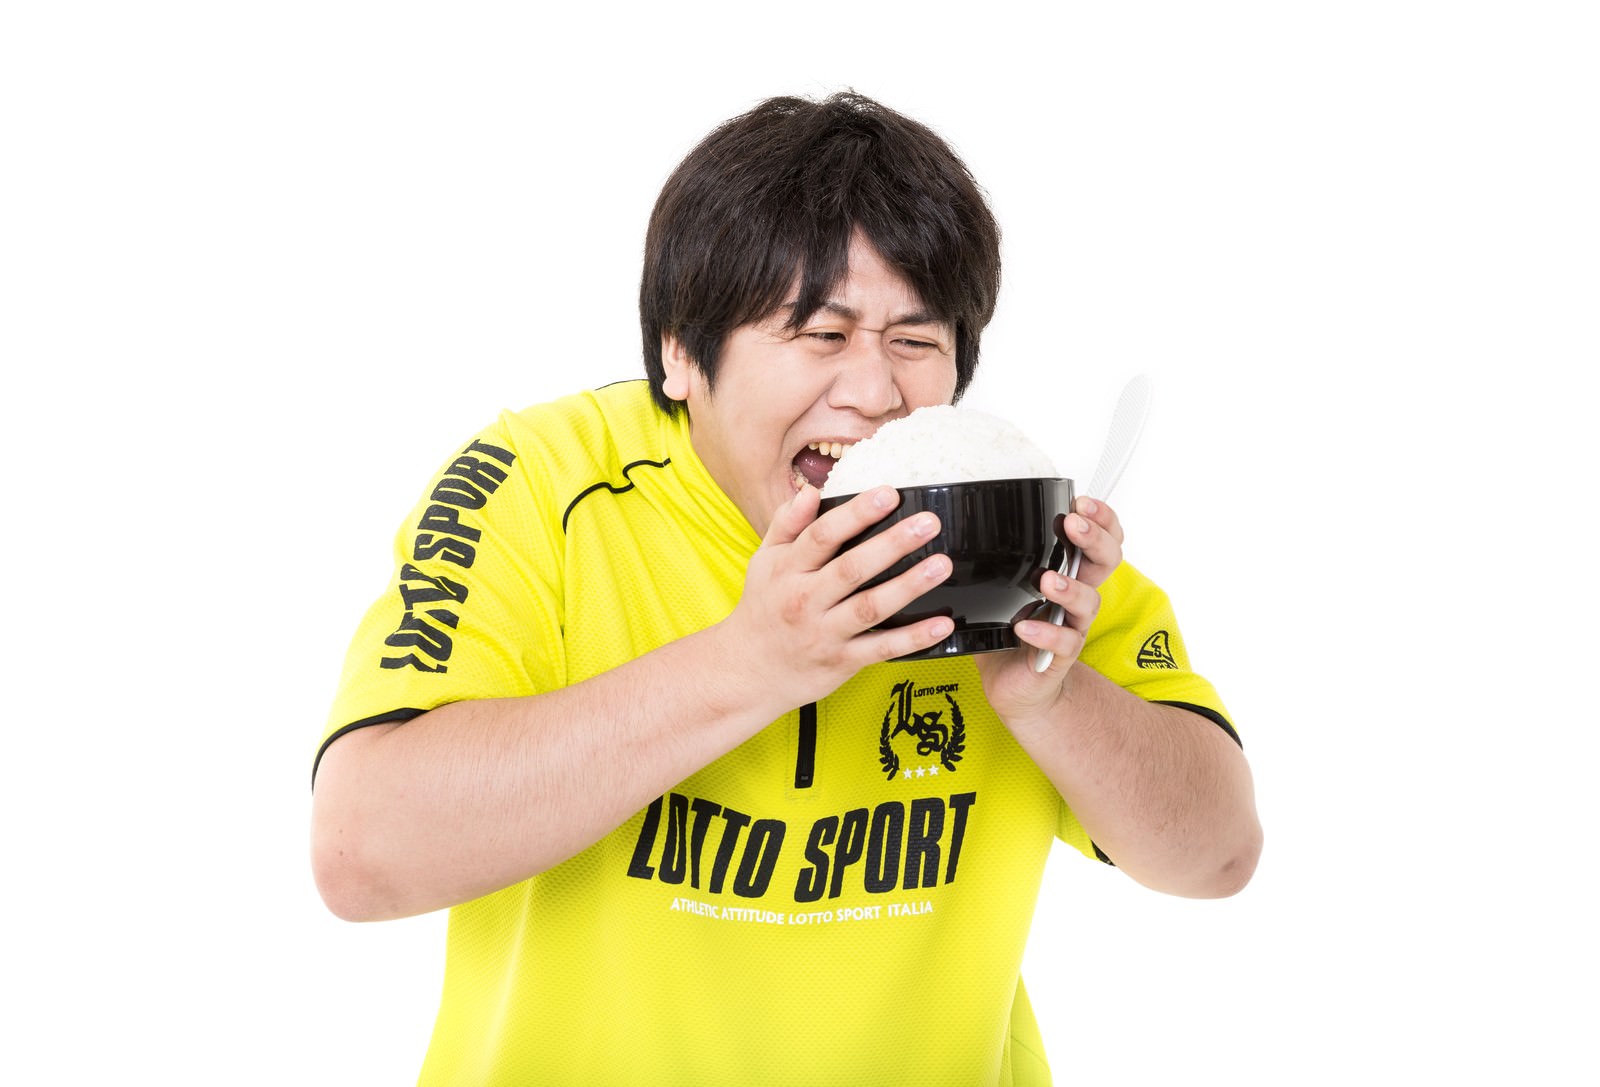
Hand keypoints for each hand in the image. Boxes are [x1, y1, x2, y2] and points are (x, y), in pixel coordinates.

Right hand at [720, 485, 954, 713]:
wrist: (749, 671)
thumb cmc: (763, 610)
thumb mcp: (764, 561)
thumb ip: (787, 524)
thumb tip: (810, 491)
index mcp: (789, 570)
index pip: (823, 535)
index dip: (856, 513)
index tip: (888, 493)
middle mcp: (806, 600)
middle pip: (852, 569)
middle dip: (892, 544)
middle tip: (927, 523)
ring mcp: (826, 633)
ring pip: (871, 607)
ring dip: (908, 586)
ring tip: (940, 564)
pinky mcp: (843, 661)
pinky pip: (882, 649)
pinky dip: (914, 638)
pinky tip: (941, 623)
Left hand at [976, 496, 1124, 731]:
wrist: (1015, 687)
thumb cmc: (1008, 635)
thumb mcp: (999, 591)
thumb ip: (989, 564)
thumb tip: (954, 527)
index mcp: (1066, 575)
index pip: (1098, 540)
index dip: (1100, 519)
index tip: (1081, 503)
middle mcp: (1075, 598)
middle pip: (1106, 561)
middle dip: (1094, 539)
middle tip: (1072, 525)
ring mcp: (1071, 626)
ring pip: (1089, 602)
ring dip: (1070, 588)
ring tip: (1047, 580)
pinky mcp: (1059, 656)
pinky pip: (1063, 643)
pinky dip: (1045, 633)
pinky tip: (1025, 627)